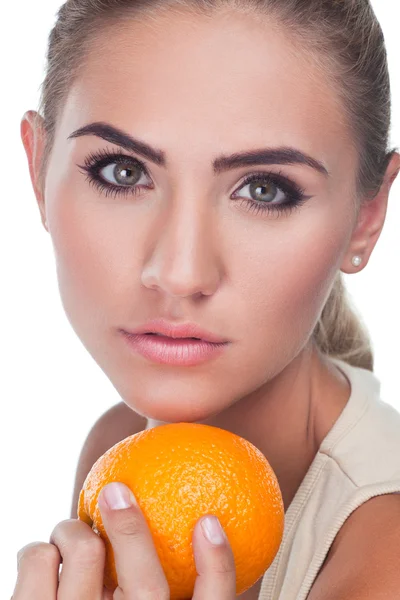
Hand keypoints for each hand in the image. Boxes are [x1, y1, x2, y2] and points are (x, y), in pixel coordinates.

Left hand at [12, 482, 236, 598]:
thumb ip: (140, 587)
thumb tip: (176, 531)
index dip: (218, 568)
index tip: (209, 522)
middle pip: (143, 580)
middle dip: (129, 526)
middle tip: (114, 492)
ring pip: (81, 549)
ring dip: (71, 533)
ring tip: (67, 539)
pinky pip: (37, 555)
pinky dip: (39, 552)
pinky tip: (42, 564)